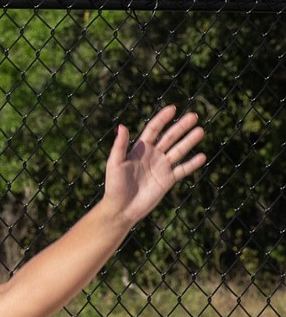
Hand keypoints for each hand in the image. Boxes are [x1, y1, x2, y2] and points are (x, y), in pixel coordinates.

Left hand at [104, 105, 205, 224]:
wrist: (122, 208)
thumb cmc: (114, 185)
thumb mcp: (115, 163)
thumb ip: (120, 145)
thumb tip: (122, 125)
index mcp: (139, 148)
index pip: (154, 129)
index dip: (162, 119)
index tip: (173, 108)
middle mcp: (152, 155)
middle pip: (169, 137)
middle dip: (181, 126)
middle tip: (194, 116)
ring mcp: (161, 167)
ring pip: (178, 151)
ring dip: (189, 141)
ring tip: (200, 131)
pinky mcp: (167, 180)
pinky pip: (182, 170)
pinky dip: (192, 164)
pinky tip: (202, 156)